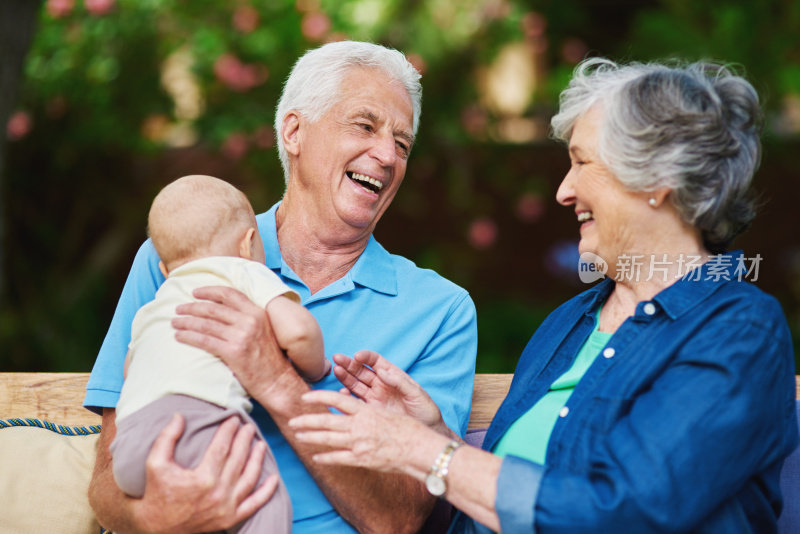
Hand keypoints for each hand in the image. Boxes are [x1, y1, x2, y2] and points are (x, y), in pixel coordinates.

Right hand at [133, 414, 278, 532]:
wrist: (157, 528)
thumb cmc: (157, 493)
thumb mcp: (156, 463)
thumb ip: (167, 438)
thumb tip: (179, 415)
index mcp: (202, 479)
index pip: (222, 447)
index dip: (229, 430)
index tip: (233, 418)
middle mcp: (218, 494)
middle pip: (238, 459)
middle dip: (245, 440)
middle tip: (248, 426)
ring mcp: (226, 508)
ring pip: (250, 478)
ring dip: (257, 459)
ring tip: (260, 443)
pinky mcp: (230, 519)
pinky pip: (254, 504)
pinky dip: (266, 492)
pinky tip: (273, 478)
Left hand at [172, 285, 292, 401]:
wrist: (277, 380)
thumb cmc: (269, 358)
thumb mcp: (264, 330)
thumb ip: (247, 318)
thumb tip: (222, 310)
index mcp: (257, 312)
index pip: (229, 294)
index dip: (209, 291)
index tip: (195, 292)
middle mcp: (249, 321)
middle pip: (213, 309)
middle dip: (192, 307)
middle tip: (178, 308)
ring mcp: (241, 336)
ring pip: (206, 324)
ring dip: (186, 322)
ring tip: (175, 322)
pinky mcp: (233, 352)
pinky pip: (204, 341)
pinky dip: (189, 337)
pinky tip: (179, 337)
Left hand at [289, 389, 440, 478]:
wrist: (419, 449)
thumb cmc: (408, 429)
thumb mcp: (385, 412)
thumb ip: (366, 412)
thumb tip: (351, 410)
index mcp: (365, 410)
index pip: (336, 400)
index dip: (319, 397)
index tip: (305, 397)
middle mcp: (359, 425)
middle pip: (326, 420)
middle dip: (306, 420)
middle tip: (292, 421)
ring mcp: (359, 443)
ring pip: (328, 439)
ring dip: (310, 437)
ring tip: (298, 436)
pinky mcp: (361, 459)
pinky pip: (338, 458)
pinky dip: (325, 458)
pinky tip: (316, 457)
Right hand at [333, 350, 445, 431]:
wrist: (426, 432)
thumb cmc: (425, 410)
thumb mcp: (416, 394)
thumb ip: (400, 382)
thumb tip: (382, 371)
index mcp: (393, 375)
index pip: (376, 361)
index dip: (366, 357)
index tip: (357, 356)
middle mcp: (381, 384)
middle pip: (361, 370)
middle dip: (349, 363)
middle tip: (337, 358)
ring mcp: (374, 397)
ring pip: (355, 383)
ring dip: (345, 376)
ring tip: (335, 370)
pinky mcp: (370, 411)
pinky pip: (355, 402)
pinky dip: (346, 397)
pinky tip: (341, 393)